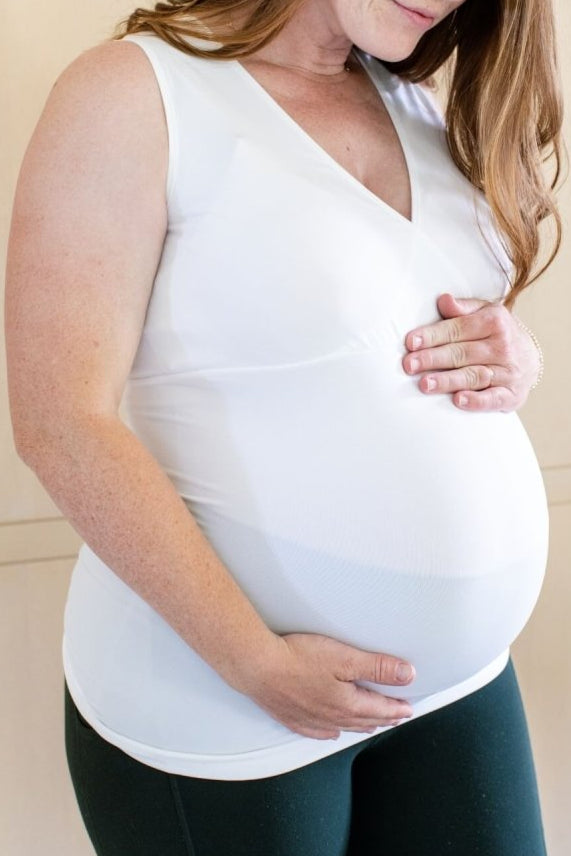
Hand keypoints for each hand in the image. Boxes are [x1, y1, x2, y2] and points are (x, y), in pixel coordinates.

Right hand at [241, 633, 414, 739]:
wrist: (258, 667)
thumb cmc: (297, 659)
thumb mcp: (345, 658)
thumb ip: (377, 667)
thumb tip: (406, 675)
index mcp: (348, 704)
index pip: (381, 708)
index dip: (397, 707)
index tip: (408, 707)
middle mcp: (332, 717)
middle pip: (365, 720)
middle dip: (383, 718)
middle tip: (395, 716)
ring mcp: (311, 720)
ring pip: (344, 727)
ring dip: (362, 725)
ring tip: (372, 724)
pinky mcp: (293, 717)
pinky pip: (318, 732)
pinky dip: (330, 732)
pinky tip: (332, 732)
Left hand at [402, 293, 541, 411]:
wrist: (531, 358)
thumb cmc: (496, 333)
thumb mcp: (484, 312)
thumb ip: (462, 308)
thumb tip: (444, 300)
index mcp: (493, 322)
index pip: (457, 329)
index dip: (432, 336)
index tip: (410, 342)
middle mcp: (501, 346)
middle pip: (462, 353)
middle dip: (433, 359)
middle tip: (409, 365)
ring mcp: (507, 372)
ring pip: (474, 375)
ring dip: (448, 381)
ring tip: (425, 384)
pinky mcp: (511, 394)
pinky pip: (493, 398)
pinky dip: (477, 400)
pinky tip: (459, 400)